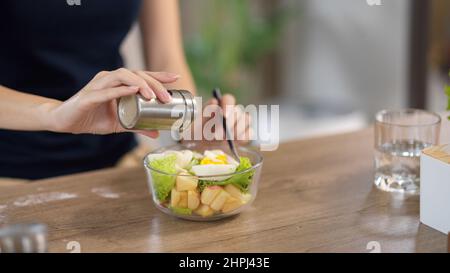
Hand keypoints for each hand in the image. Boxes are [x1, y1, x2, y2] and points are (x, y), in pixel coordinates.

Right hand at [47, 68, 178, 137]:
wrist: (65, 122)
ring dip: (139, 84)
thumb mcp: (120, 124)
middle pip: (136, 74)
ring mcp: (99, 85)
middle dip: (154, 83)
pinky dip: (120, 90)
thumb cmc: (92, 118)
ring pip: (123, 77)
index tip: (175, 78)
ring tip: (152, 95)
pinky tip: (133, 90)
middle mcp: (110, 79)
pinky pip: (106, 91)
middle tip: (167, 97)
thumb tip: (157, 133)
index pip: (142, 76)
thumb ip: (138, 126)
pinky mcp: (89, 96)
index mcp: (118, 84)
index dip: (159, 76)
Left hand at [194, 94, 251, 143]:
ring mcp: (241, 121)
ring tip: (226, 139)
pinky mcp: (245, 132)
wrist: (201, 143)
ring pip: (246, 119)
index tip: (223, 116)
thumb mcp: (199, 121)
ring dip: (236, 130)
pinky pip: (250, 132)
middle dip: (230, 122)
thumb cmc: (200, 129)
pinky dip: (243, 137)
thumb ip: (206, 112)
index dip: (228, 106)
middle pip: (238, 111)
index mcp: (222, 104)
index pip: (228, 99)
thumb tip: (214, 102)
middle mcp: (233, 110)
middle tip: (222, 133)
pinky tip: (234, 142)